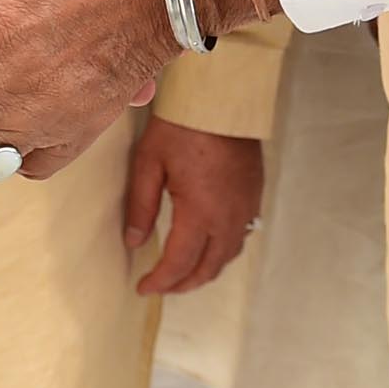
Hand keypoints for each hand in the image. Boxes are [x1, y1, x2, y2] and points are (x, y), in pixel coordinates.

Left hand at [125, 120, 260, 295]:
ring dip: (205, 271)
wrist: (223, 99)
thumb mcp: (149, 162)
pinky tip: (209, 248)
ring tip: (183, 275)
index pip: (179, 263)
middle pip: (207, 268)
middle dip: (182, 284)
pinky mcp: (254, 196)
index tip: (142, 288)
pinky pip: (241, 237)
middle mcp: (228, 218)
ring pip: (228, 256)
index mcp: (200, 212)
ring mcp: (245, 208)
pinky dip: (222, 252)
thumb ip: (141, 206)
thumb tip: (134, 241)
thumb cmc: (182, 126)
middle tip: (161, 286)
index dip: (160, 281)